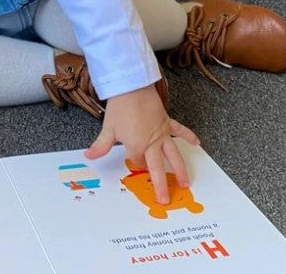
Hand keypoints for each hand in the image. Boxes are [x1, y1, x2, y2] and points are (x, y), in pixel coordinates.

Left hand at [83, 84, 198, 203]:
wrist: (131, 86)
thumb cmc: (119, 106)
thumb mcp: (108, 128)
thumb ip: (101, 146)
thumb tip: (88, 156)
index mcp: (136, 146)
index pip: (137, 162)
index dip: (135, 163)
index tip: (134, 163)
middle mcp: (151, 143)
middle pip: (157, 167)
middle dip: (161, 185)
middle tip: (165, 200)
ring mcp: (161, 133)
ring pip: (173, 155)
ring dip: (180, 170)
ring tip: (185, 184)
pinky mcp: (167, 122)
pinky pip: (180, 131)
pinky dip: (189, 136)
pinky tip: (196, 143)